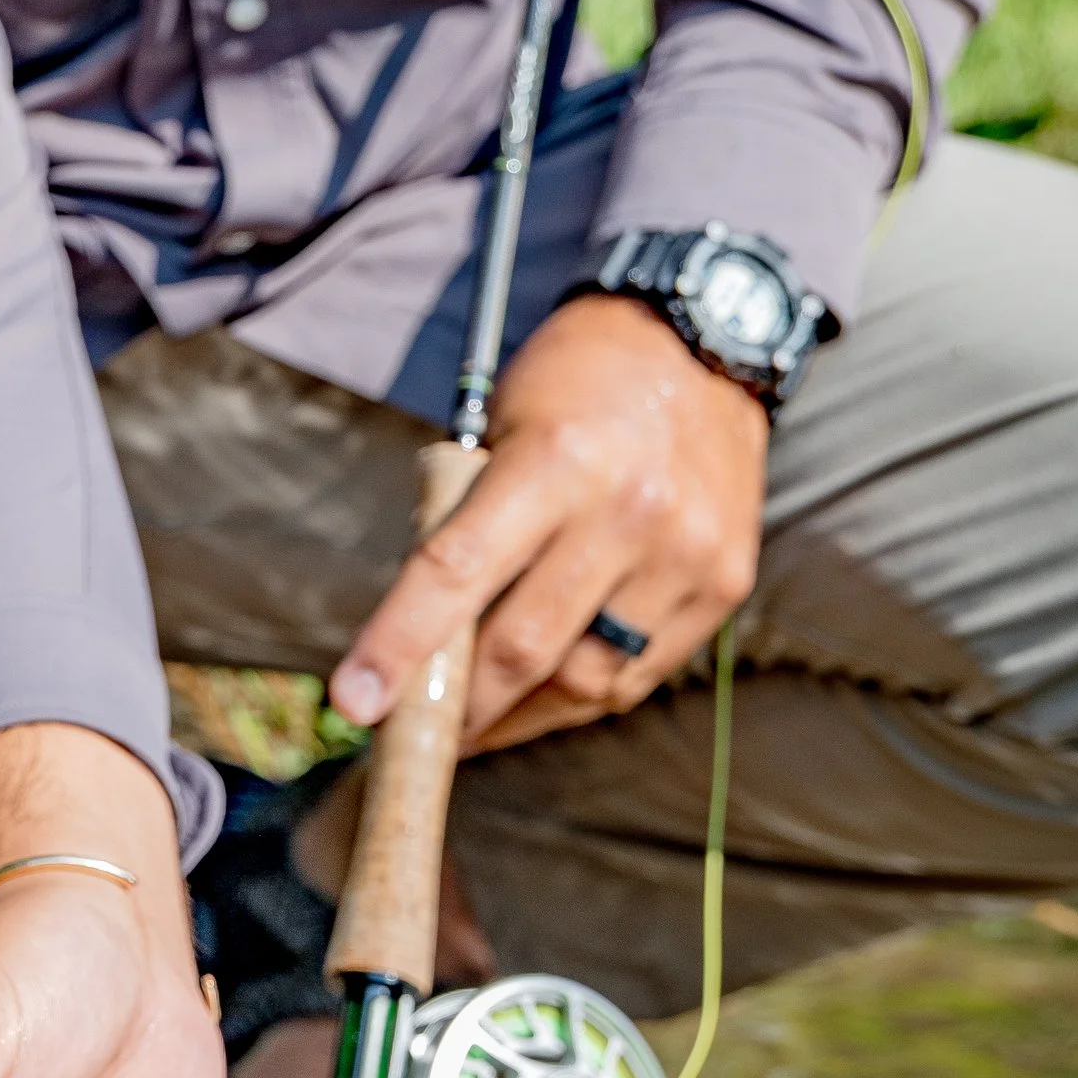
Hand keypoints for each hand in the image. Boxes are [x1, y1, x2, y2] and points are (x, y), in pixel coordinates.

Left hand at [329, 295, 765, 753]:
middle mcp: (626, 513)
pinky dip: (583, 694)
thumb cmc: (577, 381)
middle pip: (522, 649)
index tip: (354, 704)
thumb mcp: (499, 422)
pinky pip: (639, 675)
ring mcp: (684, 556)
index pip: (456, 573)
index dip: (398, 645)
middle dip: (457, 708)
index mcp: (553, 462)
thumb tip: (419, 631)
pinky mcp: (723, 586)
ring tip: (478, 722)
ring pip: (585, 681)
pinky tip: (546, 692)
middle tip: (413, 731)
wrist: (706, 345)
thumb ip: (464, 517)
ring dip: (519, 716)